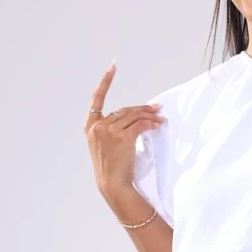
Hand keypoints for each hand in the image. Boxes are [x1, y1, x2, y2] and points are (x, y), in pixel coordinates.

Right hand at [83, 61, 166, 193]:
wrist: (113, 184)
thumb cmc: (112, 168)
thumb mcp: (107, 145)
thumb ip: (114, 129)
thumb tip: (138, 116)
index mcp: (90, 126)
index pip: (96, 99)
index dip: (106, 81)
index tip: (112, 67)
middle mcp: (97, 126)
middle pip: (124, 110)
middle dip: (142, 109)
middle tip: (157, 108)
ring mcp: (108, 131)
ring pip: (134, 116)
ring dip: (150, 116)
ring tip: (160, 118)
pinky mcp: (122, 137)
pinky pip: (140, 125)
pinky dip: (151, 124)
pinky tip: (158, 125)